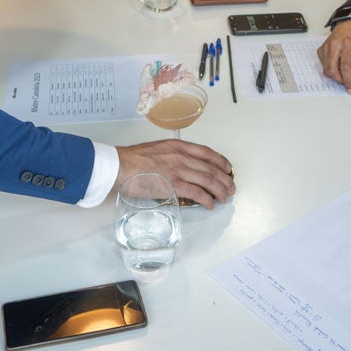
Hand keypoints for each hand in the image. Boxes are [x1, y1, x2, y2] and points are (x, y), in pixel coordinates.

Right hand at [115, 140, 234, 209]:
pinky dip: (207, 199)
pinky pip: (197, 193)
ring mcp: (179, 170)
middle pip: (211, 168)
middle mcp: (182, 156)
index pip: (206, 152)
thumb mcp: (157, 149)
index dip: (220, 161)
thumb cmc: (132, 159)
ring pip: (208, 181)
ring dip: (220, 190)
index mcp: (178, 146)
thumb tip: (178, 168)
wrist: (120, 165)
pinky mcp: (174, 185)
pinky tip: (210, 204)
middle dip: (224, 179)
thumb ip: (171, 156)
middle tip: (230, 187)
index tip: (227, 167)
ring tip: (224, 197)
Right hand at [317, 20, 350, 92]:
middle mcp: (334, 45)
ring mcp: (326, 47)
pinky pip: (323, 65)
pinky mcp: (321, 49)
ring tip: (343, 72)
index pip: (345, 67)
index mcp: (347, 45)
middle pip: (332, 70)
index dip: (348, 80)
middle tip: (347, 82)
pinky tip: (337, 65)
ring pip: (326, 69)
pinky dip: (330, 69)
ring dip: (335, 75)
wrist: (348, 26)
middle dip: (340, 80)